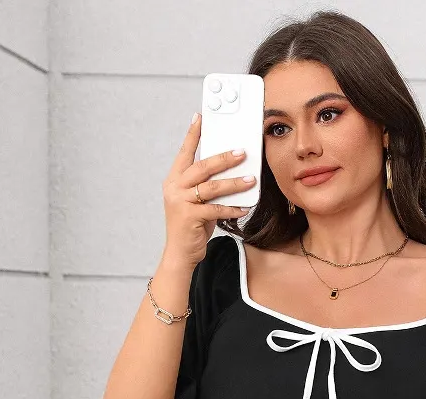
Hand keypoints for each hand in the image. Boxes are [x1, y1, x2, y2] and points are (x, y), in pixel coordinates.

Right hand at [161, 112, 256, 269]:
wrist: (179, 253)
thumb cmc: (190, 226)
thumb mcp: (195, 202)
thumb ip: (205, 186)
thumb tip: (228, 172)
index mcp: (174, 180)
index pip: (184, 152)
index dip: (193, 134)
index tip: (201, 117)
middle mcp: (174, 188)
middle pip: (201, 166)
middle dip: (224, 158)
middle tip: (242, 152)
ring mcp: (180, 202)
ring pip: (211, 187)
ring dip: (234, 183)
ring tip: (251, 180)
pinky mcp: (190, 217)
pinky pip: (216, 209)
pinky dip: (232, 208)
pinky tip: (244, 207)